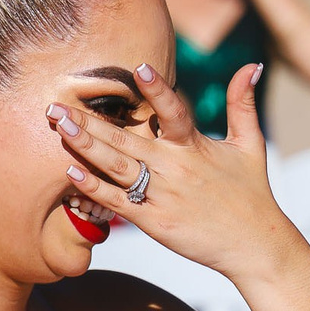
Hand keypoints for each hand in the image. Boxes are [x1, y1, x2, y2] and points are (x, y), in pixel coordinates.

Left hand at [51, 61, 292, 280]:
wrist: (254, 244)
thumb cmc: (251, 193)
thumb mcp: (250, 144)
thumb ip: (243, 104)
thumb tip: (251, 66)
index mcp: (195, 146)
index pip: (174, 112)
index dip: (159, 90)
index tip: (140, 68)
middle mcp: (175, 167)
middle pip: (126, 139)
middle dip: (90, 121)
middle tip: (56, 104)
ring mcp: (162, 194)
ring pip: (116, 166)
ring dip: (85, 146)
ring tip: (59, 127)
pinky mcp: (153, 221)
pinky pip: (117, 201)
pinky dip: (93, 187)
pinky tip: (70, 171)